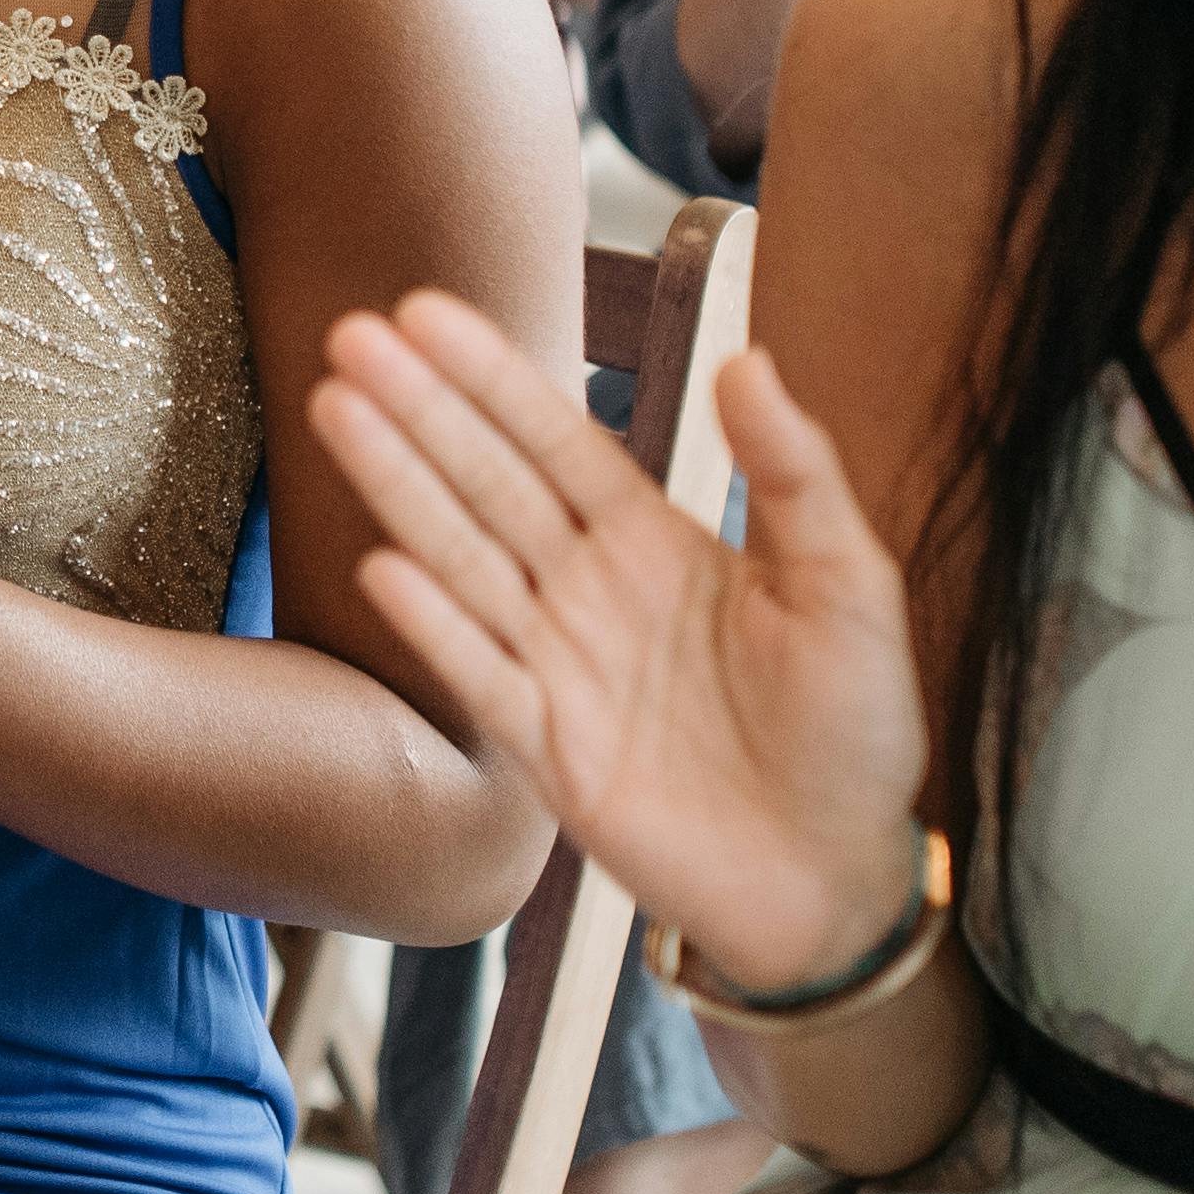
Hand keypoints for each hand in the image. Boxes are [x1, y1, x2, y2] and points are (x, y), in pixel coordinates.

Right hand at [307, 288, 934, 992]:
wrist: (838, 878)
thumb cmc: (856, 731)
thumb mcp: (849, 585)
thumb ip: (794, 475)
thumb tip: (749, 359)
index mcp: (654, 542)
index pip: (555, 440)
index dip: (493, 377)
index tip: (426, 314)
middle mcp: (590, 591)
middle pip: (488, 482)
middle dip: (420, 409)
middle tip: (351, 337)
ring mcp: (559, 667)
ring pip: (463, 558)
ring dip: (399, 486)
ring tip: (336, 411)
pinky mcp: (547, 751)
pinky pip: (480, 675)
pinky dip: (432, 624)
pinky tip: (382, 567)